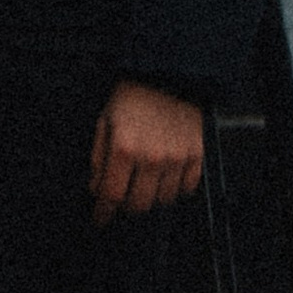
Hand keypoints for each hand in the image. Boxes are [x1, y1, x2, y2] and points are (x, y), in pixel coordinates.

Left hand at [89, 79, 206, 224]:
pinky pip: (187, 188)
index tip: (100, 219)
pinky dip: (175, 188)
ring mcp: (177, 157)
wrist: (167, 73)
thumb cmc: (132, 97)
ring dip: (151, 196)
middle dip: (126, 205)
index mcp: (124, 147)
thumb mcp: (105, 122)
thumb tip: (96, 188)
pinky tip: (166, 177)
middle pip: (138, 204)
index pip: (112, 194)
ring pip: (163, 199)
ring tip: (145, 182)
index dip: (103, 212)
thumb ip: (99, 158)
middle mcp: (152, 157)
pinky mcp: (196, 154)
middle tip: (123, 196)